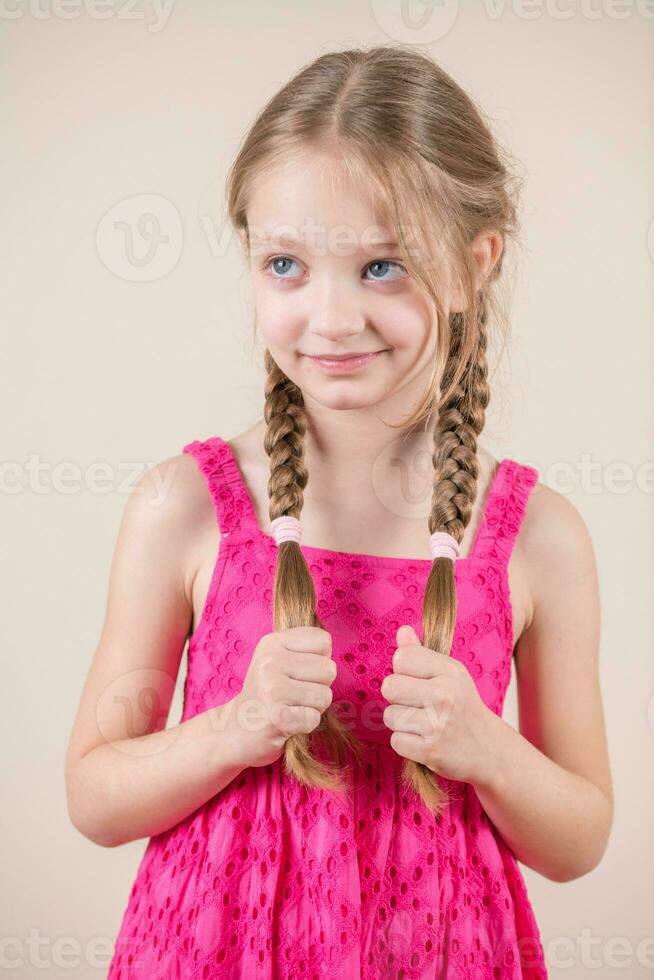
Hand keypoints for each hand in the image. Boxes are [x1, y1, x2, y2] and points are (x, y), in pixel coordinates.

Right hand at [223, 626, 336, 769]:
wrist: (233, 731)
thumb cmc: (265, 695)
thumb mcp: (275, 659)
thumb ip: (303, 649)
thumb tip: (330, 653)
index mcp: (272, 642)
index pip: (323, 641)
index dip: (319, 660)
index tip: (297, 673)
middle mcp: (271, 661)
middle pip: (329, 669)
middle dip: (318, 686)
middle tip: (293, 695)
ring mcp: (272, 688)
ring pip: (325, 695)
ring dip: (313, 707)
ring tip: (290, 707)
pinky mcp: (277, 717)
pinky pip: (314, 719)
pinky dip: (305, 725)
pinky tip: (286, 723)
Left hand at [380, 624, 493, 785]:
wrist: (490, 749)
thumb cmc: (463, 706)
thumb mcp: (450, 674)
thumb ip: (421, 652)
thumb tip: (402, 631)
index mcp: (449, 671)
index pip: (401, 657)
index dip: (403, 671)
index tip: (418, 681)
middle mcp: (444, 695)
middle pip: (389, 686)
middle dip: (397, 697)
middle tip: (418, 705)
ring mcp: (437, 725)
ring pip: (389, 716)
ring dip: (401, 722)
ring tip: (423, 724)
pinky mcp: (430, 751)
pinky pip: (395, 741)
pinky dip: (406, 743)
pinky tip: (424, 741)